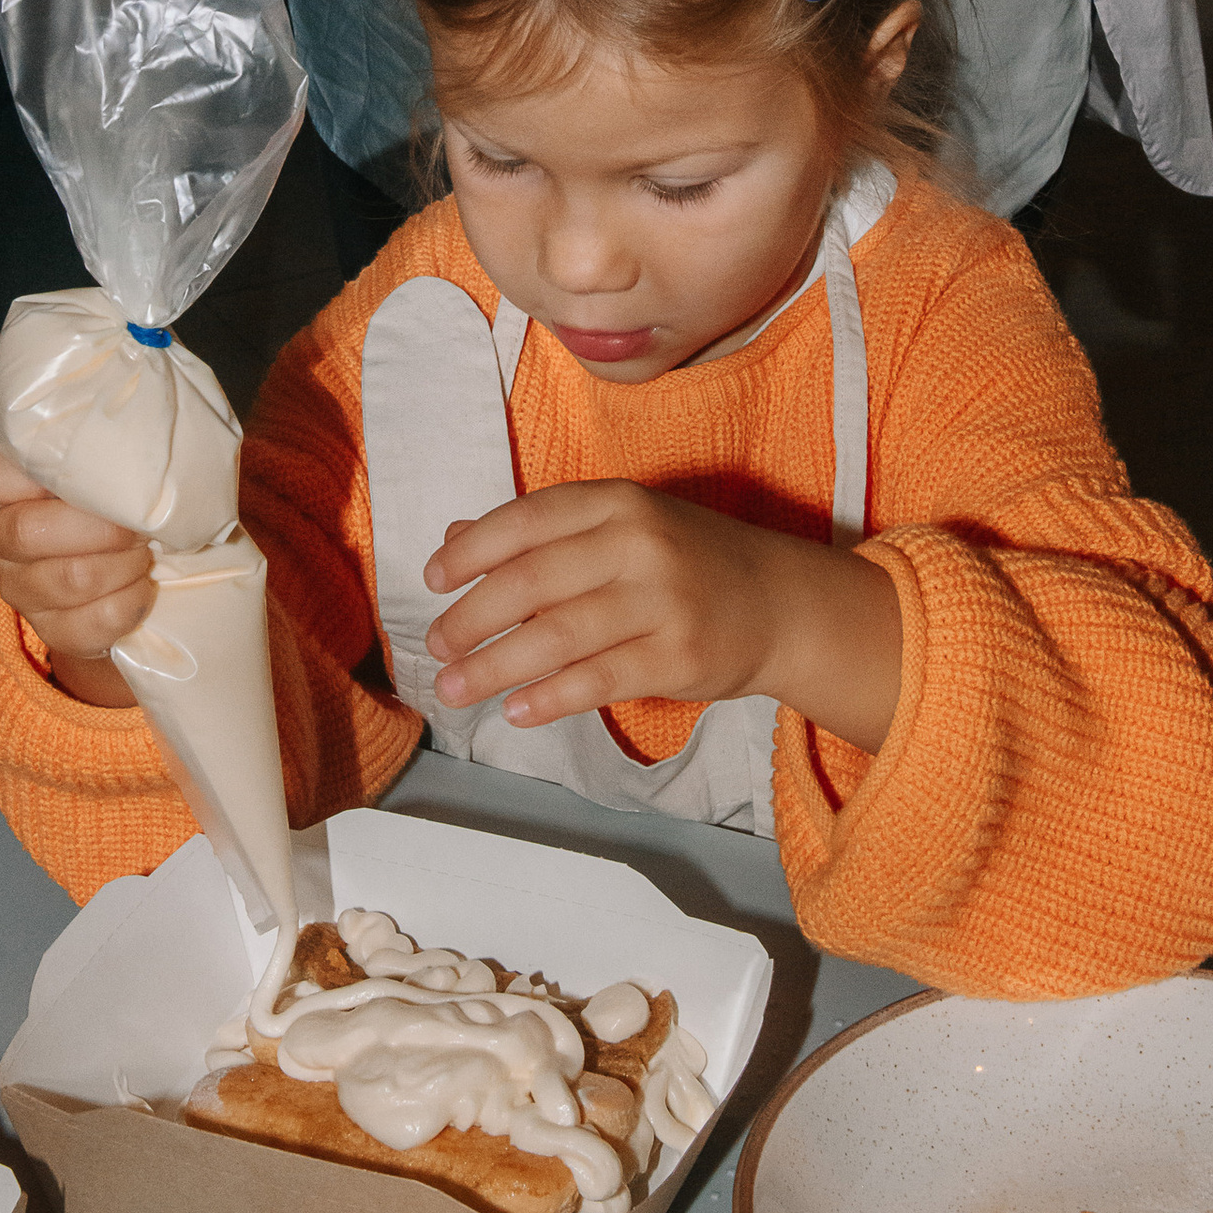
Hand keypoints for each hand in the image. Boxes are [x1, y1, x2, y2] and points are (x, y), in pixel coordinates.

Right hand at [0, 444, 144, 707]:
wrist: (121, 554)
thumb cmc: (111, 485)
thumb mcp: (99, 453)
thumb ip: (100, 439)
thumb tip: (134, 443)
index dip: (33, 471)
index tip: (86, 468)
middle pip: (27, 532)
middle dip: (100, 526)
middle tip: (139, 518)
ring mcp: (19, 588)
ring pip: (70, 579)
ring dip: (124, 563)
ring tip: (145, 547)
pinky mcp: (51, 630)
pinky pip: (93, 623)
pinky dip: (132, 601)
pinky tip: (142, 583)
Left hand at [424, 483, 904, 757]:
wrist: (780, 602)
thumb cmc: (685, 561)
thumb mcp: (620, 526)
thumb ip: (541, 533)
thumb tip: (453, 540)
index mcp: (616, 502)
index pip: (525, 521)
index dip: (471, 552)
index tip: (432, 581)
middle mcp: (637, 543)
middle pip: (531, 582)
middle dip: (471, 618)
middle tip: (435, 647)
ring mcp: (661, 600)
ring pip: (556, 636)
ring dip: (494, 667)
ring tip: (454, 688)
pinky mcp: (678, 656)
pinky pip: (597, 679)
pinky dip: (549, 698)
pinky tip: (515, 711)